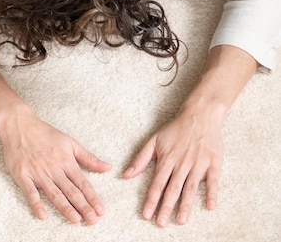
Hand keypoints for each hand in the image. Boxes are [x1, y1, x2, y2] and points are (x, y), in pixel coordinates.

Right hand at [0, 110, 111, 223]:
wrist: (19, 125)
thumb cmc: (44, 133)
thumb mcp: (70, 142)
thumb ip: (88, 158)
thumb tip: (108, 167)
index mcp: (66, 161)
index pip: (83, 183)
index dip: (92, 198)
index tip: (100, 210)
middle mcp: (54, 168)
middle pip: (71, 191)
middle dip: (83, 207)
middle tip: (93, 220)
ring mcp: (38, 172)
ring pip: (54, 193)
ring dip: (65, 207)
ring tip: (76, 219)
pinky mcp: (22, 175)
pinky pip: (30, 192)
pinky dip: (36, 203)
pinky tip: (42, 214)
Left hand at [123, 108, 223, 226]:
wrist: (200, 115)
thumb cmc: (175, 129)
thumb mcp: (154, 140)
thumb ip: (140, 159)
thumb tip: (126, 175)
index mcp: (166, 159)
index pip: (156, 184)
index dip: (151, 200)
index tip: (146, 215)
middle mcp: (182, 163)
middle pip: (172, 189)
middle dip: (166, 207)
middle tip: (161, 223)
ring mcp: (198, 164)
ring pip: (191, 188)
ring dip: (186, 205)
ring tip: (181, 220)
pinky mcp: (213, 163)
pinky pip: (213, 181)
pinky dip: (212, 193)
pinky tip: (210, 207)